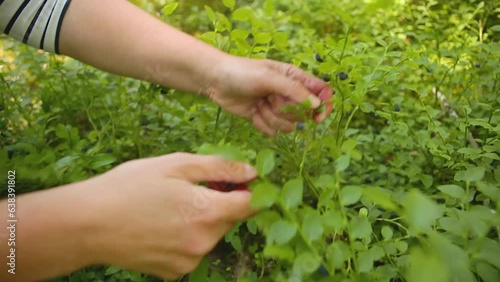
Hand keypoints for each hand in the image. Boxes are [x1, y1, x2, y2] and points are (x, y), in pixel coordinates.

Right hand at [82, 153, 257, 278]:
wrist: (87, 224)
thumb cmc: (129, 187)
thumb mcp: (176, 165)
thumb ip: (220, 168)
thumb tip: (251, 171)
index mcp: (208, 213)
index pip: (250, 204)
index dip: (247, 189)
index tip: (236, 180)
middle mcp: (204, 243)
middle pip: (230, 219)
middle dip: (220, 202)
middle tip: (191, 187)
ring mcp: (189, 260)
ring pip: (212, 234)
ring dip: (202, 219)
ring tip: (170, 206)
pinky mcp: (175, 271)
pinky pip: (193, 250)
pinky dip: (186, 237)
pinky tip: (162, 225)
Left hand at [206, 55, 333, 135]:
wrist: (216, 81)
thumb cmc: (242, 72)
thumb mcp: (270, 77)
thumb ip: (294, 90)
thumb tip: (317, 105)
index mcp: (295, 78)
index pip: (321, 92)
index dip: (323, 106)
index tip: (316, 118)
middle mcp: (289, 93)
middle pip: (303, 114)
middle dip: (286, 111)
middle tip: (270, 99)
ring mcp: (277, 107)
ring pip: (288, 126)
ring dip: (272, 118)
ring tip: (259, 105)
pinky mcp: (264, 119)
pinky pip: (273, 131)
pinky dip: (262, 124)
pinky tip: (253, 112)